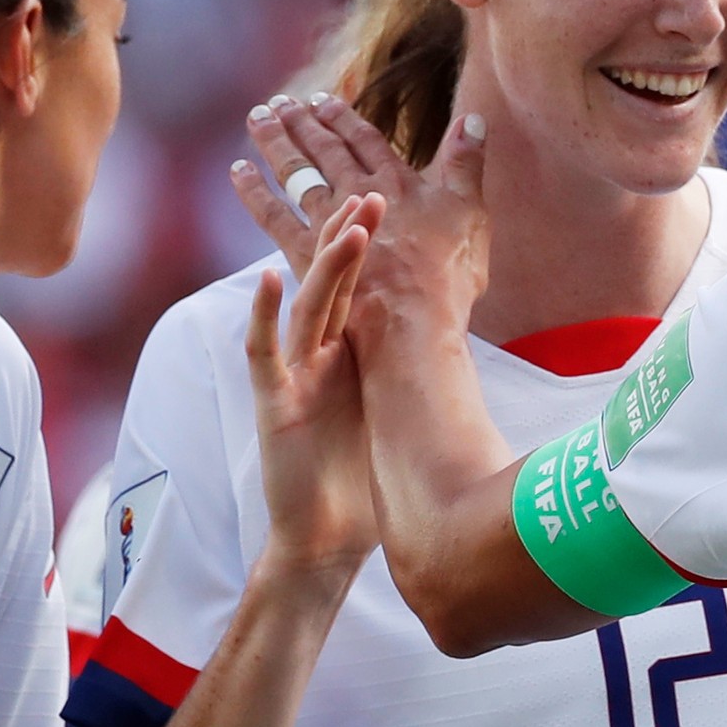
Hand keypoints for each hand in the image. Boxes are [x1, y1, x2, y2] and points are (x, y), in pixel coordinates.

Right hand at [229, 112, 377, 572]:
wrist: (325, 536)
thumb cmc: (360, 478)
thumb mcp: (394, 412)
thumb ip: (414, 375)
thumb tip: (462, 348)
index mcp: (347, 351)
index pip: (360, 285)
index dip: (374, 244)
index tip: (397, 196)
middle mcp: (316, 353)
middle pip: (332, 283)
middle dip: (349, 236)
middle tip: (373, 189)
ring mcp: (292, 373)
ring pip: (306, 306)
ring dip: (324, 264)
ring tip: (347, 223)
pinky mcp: (273, 402)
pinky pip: (265, 351)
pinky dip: (264, 314)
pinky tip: (267, 277)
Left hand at [261, 95, 489, 358]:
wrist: (413, 321)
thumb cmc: (447, 276)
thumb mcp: (471, 215)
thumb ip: (467, 164)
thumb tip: (473, 118)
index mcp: (397, 182)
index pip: (364, 140)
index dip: (343, 118)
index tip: (323, 100)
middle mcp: (357, 194)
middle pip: (324, 150)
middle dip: (302, 123)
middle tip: (281, 102)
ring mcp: (329, 222)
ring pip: (296, 171)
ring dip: (276, 142)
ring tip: (258, 118)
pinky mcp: (306, 252)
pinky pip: (272, 214)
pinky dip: (254, 190)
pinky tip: (239, 169)